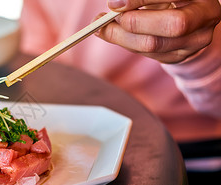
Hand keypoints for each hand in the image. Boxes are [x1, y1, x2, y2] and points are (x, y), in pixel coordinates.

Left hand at [96, 0, 220, 62]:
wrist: (188, 17)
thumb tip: (113, 5)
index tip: (114, 3)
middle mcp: (205, 18)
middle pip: (172, 26)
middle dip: (135, 23)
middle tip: (109, 19)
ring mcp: (195, 41)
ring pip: (155, 45)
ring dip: (121, 37)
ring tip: (102, 28)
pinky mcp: (180, 57)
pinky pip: (148, 55)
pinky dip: (126, 44)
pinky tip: (115, 35)